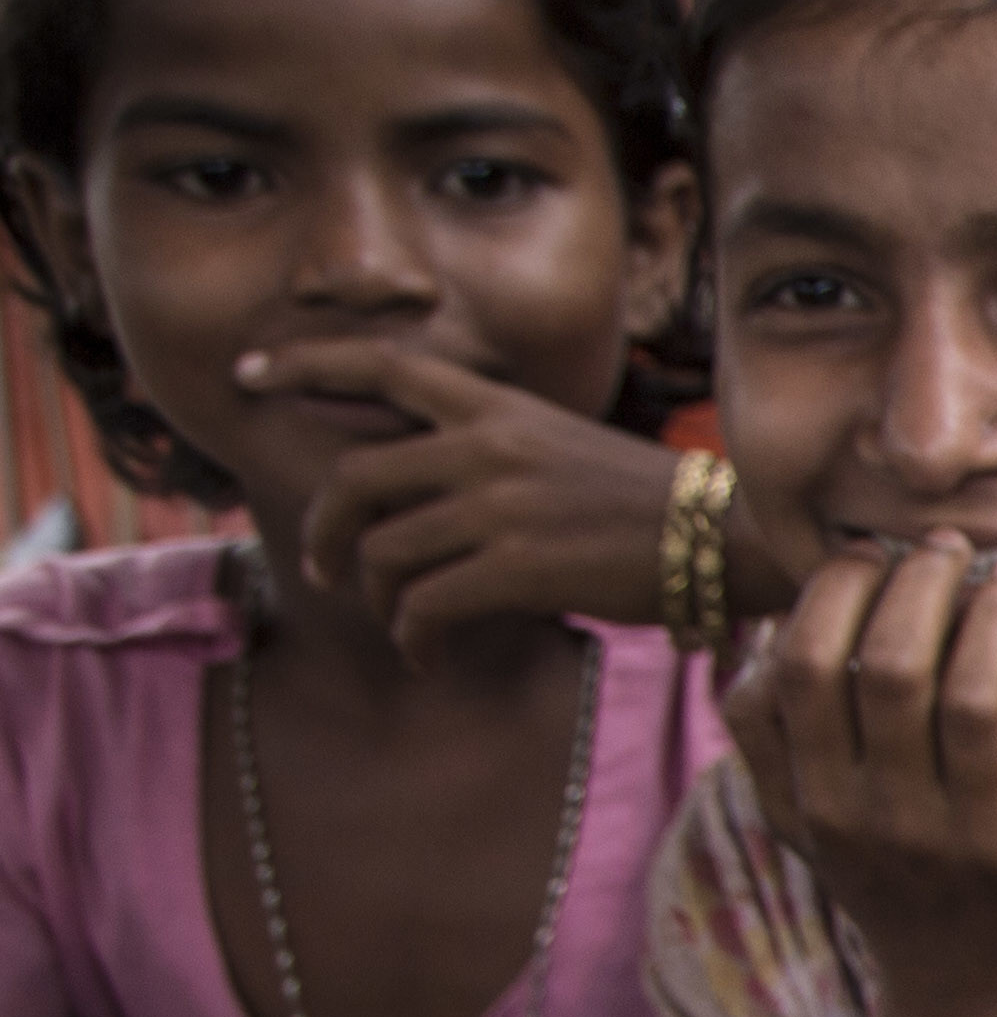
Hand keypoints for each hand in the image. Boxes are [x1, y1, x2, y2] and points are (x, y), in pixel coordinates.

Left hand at [269, 341, 729, 655]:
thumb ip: (490, 448)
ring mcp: (499, 507)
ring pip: (385, 553)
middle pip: (355, 479)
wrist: (726, 538)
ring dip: (378, 599)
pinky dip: (413, 638)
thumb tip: (422, 488)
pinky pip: (425, 606)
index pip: (379, 363)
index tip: (249, 374)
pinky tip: (428, 654)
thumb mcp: (561, 445)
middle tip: (325, 566)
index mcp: (496, 408)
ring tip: (400, 624)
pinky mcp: (517, 568)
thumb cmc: (649, 504)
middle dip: (323, 530)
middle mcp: (486, 447)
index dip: (303, 364)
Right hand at [728, 534, 996, 1016]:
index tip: (875, 552)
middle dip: (924, 584)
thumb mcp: (806, 829)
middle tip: (953, 549)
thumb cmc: (890, 888)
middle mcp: (892, 821)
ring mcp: (978, 845)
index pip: (808, 667)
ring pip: (981, 702)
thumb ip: (764, 741)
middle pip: (894, 668)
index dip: (839, 592)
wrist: (972, 1006)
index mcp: (823, 801)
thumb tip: (755, 637)